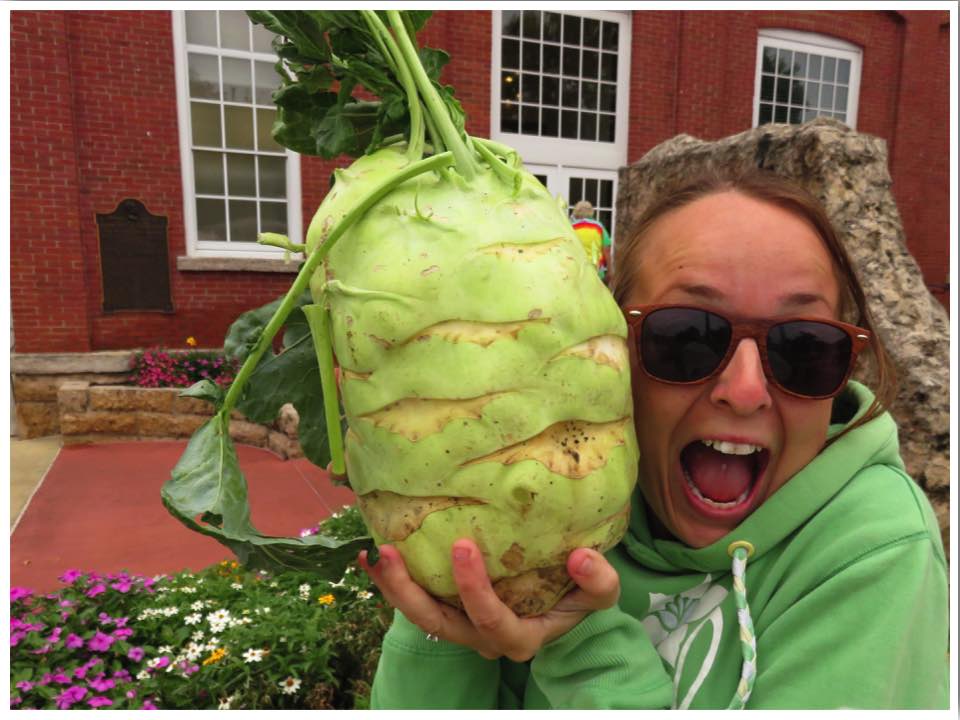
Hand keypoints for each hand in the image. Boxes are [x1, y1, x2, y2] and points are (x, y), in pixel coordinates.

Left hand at [359, 539, 619, 661]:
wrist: (563, 601)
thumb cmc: (578, 595)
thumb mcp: (599, 594)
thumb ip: (599, 581)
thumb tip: (581, 557)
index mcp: (519, 636)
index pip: (491, 620)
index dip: (473, 589)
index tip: (463, 545)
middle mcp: (482, 637)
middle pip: (437, 623)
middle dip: (409, 591)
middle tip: (390, 551)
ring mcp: (461, 625)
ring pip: (419, 615)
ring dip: (391, 586)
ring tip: (372, 554)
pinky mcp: (448, 609)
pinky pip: (415, 599)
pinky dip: (393, 580)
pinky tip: (373, 555)